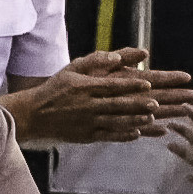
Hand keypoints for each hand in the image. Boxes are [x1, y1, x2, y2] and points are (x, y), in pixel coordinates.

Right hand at [5, 49, 169, 144]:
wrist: (35, 114)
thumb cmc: (56, 88)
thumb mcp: (72, 68)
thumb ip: (96, 60)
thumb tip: (117, 57)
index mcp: (85, 87)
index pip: (111, 86)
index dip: (130, 85)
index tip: (147, 83)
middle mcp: (87, 105)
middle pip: (116, 105)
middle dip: (137, 104)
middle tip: (156, 103)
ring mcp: (88, 122)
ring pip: (115, 122)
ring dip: (134, 121)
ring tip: (151, 118)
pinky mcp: (86, 136)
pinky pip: (108, 136)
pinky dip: (122, 135)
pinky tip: (136, 134)